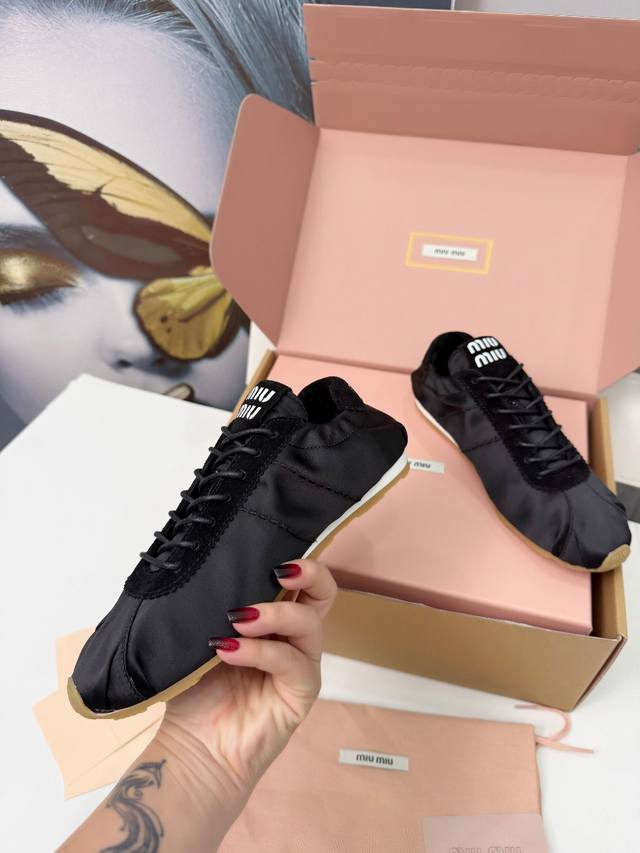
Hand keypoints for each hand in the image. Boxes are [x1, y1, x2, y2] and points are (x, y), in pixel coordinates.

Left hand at [157, 559, 336, 802]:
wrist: (195, 751)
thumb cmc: (196, 693)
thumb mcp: (204, 638)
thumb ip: (217, 608)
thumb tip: (212, 571)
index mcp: (273, 620)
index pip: (297, 581)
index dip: (294, 561)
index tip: (266, 551)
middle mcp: (293, 638)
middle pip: (323, 594)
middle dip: (309, 573)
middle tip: (280, 570)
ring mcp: (301, 665)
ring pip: (309, 623)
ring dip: (274, 614)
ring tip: (237, 618)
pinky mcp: (301, 693)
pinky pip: (291, 662)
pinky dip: (260, 651)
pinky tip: (229, 649)